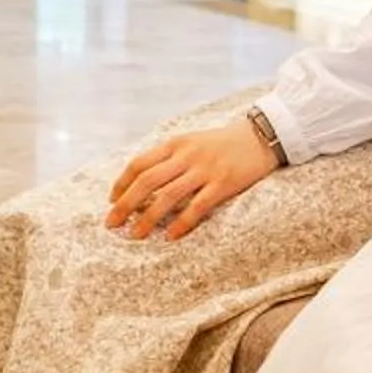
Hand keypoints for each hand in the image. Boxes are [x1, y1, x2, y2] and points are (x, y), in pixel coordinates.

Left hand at [106, 121, 276, 242]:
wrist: (260, 136)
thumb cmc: (222, 143)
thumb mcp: (191, 142)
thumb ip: (169, 158)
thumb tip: (142, 183)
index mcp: (175, 143)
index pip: (138, 164)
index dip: (121, 184)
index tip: (111, 201)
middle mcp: (186, 155)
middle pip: (147, 181)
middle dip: (125, 204)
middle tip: (112, 224)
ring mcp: (205, 169)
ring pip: (167, 196)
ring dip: (148, 217)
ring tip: (136, 235)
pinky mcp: (223, 183)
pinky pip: (197, 206)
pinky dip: (181, 222)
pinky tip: (170, 236)